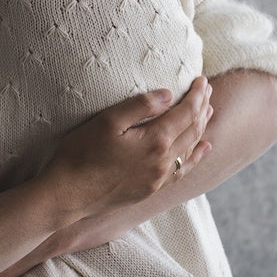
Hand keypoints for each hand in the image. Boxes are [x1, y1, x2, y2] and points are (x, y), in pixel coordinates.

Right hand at [45, 77, 212, 220]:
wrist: (68, 196)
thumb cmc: (81, 154)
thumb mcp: (107, 121)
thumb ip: (140, 106)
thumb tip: (169, 94)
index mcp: (154, 141)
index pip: (186, 113)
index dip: (197, 95)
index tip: (202, 80)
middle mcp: (163, 162)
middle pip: (192, 130)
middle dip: (202, 108)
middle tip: (208, 90)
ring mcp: (159, 179)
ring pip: (190, 150)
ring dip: (201, 128)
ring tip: (208, 112)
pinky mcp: (150, 189)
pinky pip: (183, 171)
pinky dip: (196, 157)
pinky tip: (202, 148)